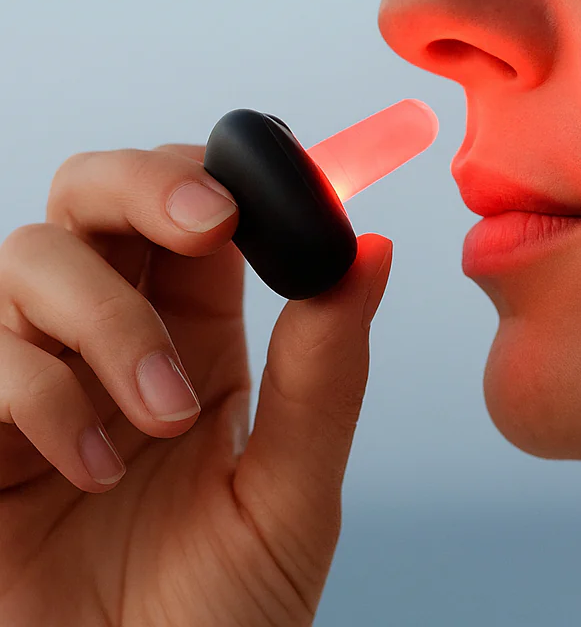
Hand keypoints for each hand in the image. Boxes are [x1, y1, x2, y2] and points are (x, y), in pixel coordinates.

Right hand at [0, 144, 392, 625]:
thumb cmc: (218, 618)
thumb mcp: (290, 493)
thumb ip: (325, 372)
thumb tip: (370, 248)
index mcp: (199, 335)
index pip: (194, 206)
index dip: (217, 175)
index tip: (258, 193)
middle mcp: (113, 337)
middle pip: (96, 193)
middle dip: (145, 186)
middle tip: (209, 228)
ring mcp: (37, 378)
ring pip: (33, 258)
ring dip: (110, 321)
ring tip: (164, 421)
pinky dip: (41, 393)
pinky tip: (94, 466)